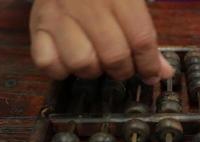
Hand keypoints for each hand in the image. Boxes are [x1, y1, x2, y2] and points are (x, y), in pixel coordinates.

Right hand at [30, 0, 173, 83]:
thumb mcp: (129, 3)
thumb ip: (145, 36)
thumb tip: (163, 73)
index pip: (141, 39)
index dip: (149, 64)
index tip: (152, 76)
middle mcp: (88, 5)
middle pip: (114, 56)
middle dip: (123, 71)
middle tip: (122, 68)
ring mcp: (58, 16)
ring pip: (81, 63)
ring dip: (92, 70)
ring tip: (95, 60)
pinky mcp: (37, 27)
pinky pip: (48, 64)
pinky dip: (60, 70)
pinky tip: (68, 60)